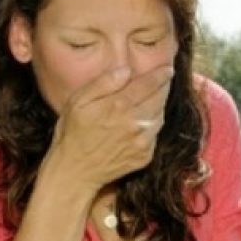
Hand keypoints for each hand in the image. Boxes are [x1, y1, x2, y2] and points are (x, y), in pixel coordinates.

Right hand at [44, 65, 173, 191]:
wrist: (74, 172)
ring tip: (155, 97)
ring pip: (161, 116)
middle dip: (164, 86)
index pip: (148, 84)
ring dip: (160, 104)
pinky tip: (145, 121)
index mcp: (119, 106)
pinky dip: (154, 124)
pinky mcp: (145, 155)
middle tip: (166, 78)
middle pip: (159, 98)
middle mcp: (135, 123)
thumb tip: (126, 70)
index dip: (161, 74)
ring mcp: (142, 141)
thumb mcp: (78, 101)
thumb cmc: (72, 134)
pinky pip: (156, 134)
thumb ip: (103, 83)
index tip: (168, 68)